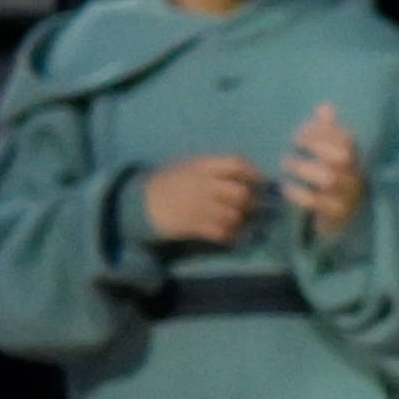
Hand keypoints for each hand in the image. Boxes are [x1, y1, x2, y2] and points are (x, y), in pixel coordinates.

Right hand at [139, 149, 264, 249]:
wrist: (138, 202)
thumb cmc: (169, 182)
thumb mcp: (188, 166)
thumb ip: (214, 168)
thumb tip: (250, 175)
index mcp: (200, 165)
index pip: (235, 163)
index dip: (253, 172)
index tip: (260, 181)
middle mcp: (200, 184)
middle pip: (241, 193)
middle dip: (253, 201)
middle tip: (256, 206)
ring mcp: (196, 206)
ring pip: (234, 216)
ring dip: (243, 220)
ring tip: (243, 221)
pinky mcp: (190, 226)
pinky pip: (220, 232)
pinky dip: (230, 235)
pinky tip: (230, 234)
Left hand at [277, 102, 365, 247]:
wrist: (347, 219)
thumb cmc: (335, 180)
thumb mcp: (332, 155)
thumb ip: (329, 132)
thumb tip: (326, 107)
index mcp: (356, 158)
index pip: (346, 139)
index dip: (324, 131)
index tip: (300, 131)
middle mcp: (356, 175)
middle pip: (342, 156)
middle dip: (317, 146)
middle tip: (293, 144)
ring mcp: (348, 195)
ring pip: (330, 179)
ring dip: (305, 168)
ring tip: (286, 163)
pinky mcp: (336, 214)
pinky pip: (317, 202)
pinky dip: (299, 193)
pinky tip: (286, 187)